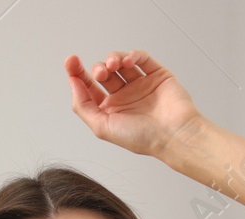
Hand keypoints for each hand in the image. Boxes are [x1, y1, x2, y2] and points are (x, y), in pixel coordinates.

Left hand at [64, 49, 203, 157]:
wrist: (173, 134)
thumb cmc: (143, 137)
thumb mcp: (102, 127)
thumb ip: (83, 106)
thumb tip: (73, 83)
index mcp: (112, 110)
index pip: (90, 87)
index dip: (78, 73)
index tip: (71, 62)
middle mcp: (125, 97)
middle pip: (104, 73)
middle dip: (98, 68)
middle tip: (101, 73)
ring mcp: (141, 85)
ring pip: (121, 63)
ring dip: (113, 58)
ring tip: (114, 65)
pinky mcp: (156, 76)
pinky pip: (142, 58)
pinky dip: (133, 55)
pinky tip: (128, 60)